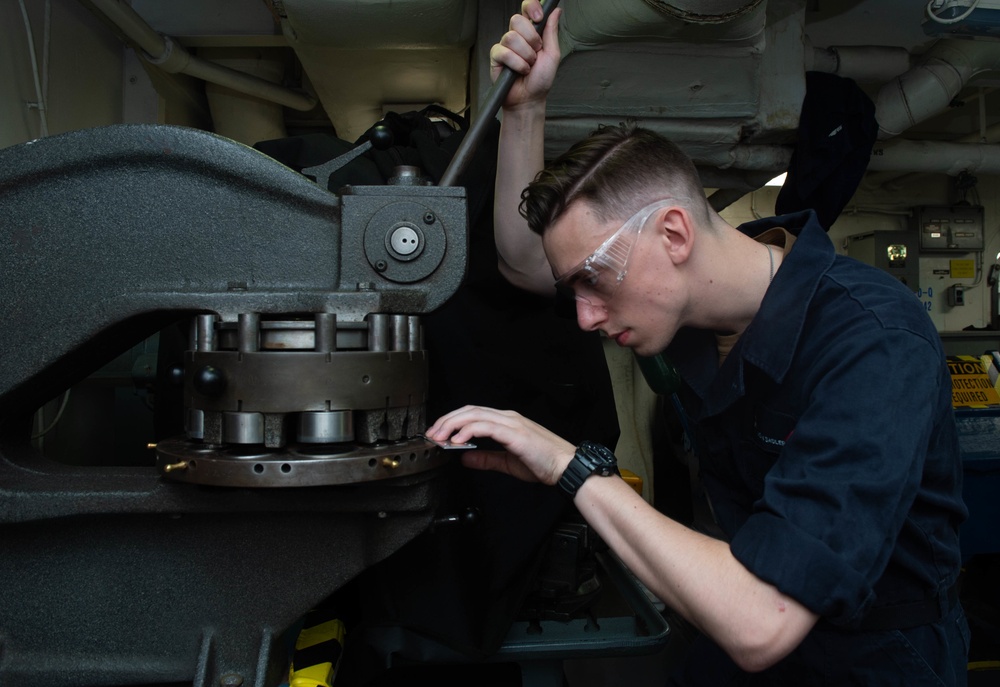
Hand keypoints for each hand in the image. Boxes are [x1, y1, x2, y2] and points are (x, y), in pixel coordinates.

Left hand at [425, 405, 575, 484]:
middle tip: (432, 434)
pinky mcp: (515, 433)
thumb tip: (464, 457)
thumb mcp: (507, 462)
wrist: (566, 467)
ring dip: (453, 424)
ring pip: (474, 415)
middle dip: (447, 420)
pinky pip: (486, 426)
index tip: (438, 434)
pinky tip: (458, 440)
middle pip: (470, 410)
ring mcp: (511, 423)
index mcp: (506, 422)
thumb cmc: (544, 463)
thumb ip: (486, 458)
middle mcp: (507, 418)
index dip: (453, 421)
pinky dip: (468, 431)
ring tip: (440, 436)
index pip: (473, 413)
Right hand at [489, 1, 561, 109]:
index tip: (538, 18)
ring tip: (528, 65)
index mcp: (531, 32)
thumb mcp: (552, 54)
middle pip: (517, 19)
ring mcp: (505, 46)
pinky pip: (504, 52)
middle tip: (536, 52)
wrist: (529, 99)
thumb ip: (552, 31)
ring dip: (525, 54)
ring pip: (511, 37)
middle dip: (531, 38)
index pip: (527, 8)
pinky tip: (519, 70)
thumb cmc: (540, 79)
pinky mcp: (496, 56)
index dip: (531, 7)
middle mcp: (517, 36)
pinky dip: (516, 63)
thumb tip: (555, 11)